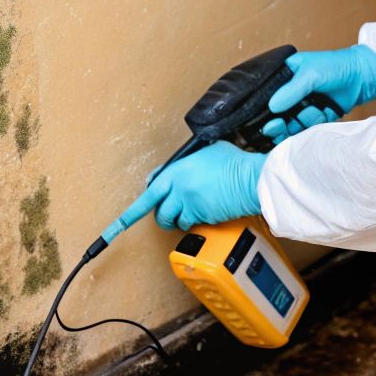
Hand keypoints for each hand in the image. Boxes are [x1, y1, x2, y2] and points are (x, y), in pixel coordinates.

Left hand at [109, 141, 266, 232]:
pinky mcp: (202, 217)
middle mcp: (179, 189)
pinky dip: (194, 223)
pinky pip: (191, 224)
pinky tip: (205, 214)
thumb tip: (192, 163)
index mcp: (176, 171)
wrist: (250, 179)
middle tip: (166, 217)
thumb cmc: (234, 162)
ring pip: (173, 221)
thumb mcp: (208, 151)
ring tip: (187, 216)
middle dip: (160, 216)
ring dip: (177, 221)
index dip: (137, 206)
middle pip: (158, 211)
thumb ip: (193, 160)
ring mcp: (190, 205)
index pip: (150, 189)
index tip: (125, 219)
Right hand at [262, 44, 375, 142]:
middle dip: (279, 122)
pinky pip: (307, 128)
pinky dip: (314, 123)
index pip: (267, 95)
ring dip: (302, 120)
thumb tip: (272, 107)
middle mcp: (292, 92)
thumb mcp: (310, 74)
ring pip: (292, 124)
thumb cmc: (336, 66)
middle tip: (278, 125)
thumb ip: (290, 91)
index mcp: (285, 76)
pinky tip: (324, 112)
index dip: (265, 108)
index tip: (266, 118)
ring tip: (315, 110)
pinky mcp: (315, 117)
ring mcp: (303, 105)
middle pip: (277, 114)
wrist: (363, 76)